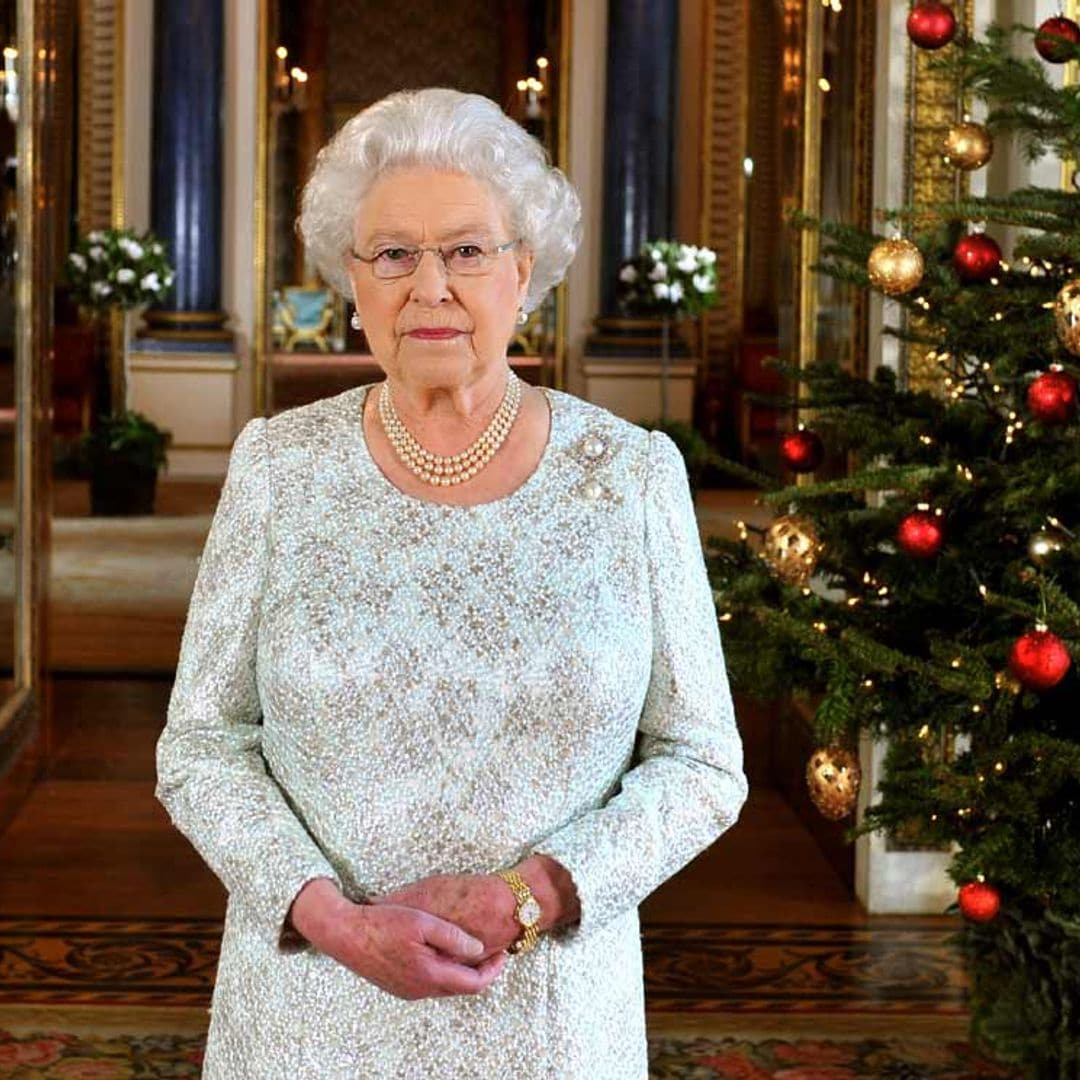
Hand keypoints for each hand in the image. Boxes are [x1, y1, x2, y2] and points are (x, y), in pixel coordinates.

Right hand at [288, 878, 506, 1000]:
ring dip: (460, 970)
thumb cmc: (384, 922)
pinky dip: (443, 969)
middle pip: (460, 987)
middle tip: (492, 951)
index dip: (492, 971)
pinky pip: (428, 982)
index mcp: (430, 975)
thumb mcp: (423, 921)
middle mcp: (419, 989)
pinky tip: (442, 950)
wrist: (344, 934)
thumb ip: (453, 937)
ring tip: (470, 947)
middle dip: (480, 971)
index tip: (503, 954)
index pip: (473, 984)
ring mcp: (407, 990)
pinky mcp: (397, 985)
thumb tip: (478, 949)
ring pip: (444, 985)